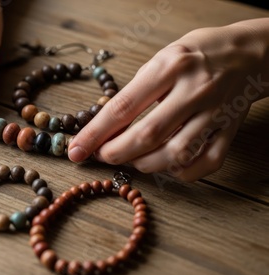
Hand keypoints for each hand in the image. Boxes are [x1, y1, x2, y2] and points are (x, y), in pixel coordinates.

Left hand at [68, 18, 268, 181]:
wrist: (248, 52)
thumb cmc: (195, 55)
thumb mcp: (160, 59)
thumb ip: (136, 92)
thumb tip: (106, 126)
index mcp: (170, 68)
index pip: (123, 107)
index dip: (95, 133)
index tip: (76, 151)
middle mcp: (193, 91)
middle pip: (147, 136)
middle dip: (116, 153)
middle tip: (101, 156)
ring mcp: (215, 113)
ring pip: (175, 154)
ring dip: (145, 165)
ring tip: (132, 159)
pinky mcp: (230, 131)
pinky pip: (205, 163)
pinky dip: (180, 172)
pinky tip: (166, 165)